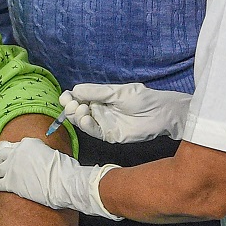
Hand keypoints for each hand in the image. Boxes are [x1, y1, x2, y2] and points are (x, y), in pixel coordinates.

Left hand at [0, 138, 121, 218]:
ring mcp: (11, 167)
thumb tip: (39, 159)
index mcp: (28, 143)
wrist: (62, 182)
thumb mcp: (51, 152)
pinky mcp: (10, 182)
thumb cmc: (63, 169)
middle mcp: (16, 153)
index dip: (13, 152)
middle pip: (0, 154)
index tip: (12, 156)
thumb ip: (40, 153)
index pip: (14, 146)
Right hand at [62, 83, 190, 142]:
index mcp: (100, 97)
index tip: (66, 97)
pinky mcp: (108, 135)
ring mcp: (103, 123)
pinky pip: (93, 132)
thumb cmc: (141, 99)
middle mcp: (99, 110)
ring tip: (81, 110)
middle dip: (71, 107)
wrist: (159, 114)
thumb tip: (74, 90)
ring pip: (82, 122)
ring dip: (77, 116)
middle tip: (73, 104)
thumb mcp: (117, 92)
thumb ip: (97, 91)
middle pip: (77, 110)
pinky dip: (86, 126)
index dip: (70, 98)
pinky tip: (86, 119)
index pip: (79, 97)